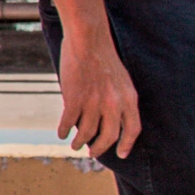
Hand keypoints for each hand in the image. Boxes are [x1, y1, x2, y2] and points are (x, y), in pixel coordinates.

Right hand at [55, 26, 139, 158]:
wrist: (88, 39)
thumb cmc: (103, 55)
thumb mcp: (121, 79)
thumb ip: (119, 99)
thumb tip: (110, 118)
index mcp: (129, 98)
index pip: (132, 129)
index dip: (127, 145)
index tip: (121, 154)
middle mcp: (113, 104)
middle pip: (109, 136)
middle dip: (100, 149)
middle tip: (92, 153)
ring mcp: (94, 102)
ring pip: (87, 132)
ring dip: (80, 142)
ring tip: (75, 145)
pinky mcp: (74, 99)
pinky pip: (69, 123)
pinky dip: (64, 130)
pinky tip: (61, 133)